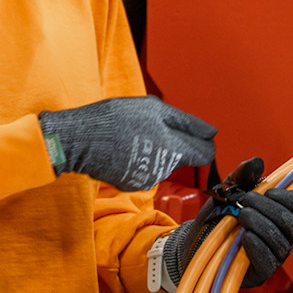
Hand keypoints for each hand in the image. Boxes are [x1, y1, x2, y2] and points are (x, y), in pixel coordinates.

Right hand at [38, 95, 215, 190]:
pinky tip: (126, 149)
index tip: (198, 136)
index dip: (204, 142)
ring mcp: (148, 178)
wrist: (81, 139)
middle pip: (183, 157)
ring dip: (157, 151)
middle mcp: (164, 168)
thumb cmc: (116, 118)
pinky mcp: (133, 184)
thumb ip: (186, 121)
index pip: (205, 153)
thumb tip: (211, 132)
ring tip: (135, 136)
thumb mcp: (153, 108)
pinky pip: (146, 170)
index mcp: (173, 147)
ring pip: (164, 163)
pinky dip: (140, 161)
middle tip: (155, 128)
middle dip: (177, 144)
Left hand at [164, 158, 292, 288]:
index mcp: (281, 217)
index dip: (291, 199)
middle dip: (268, 208)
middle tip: (246, 201)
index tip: (269, 191)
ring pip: (280, 242)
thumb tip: (257, 163)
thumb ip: (243, 175)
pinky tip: (244, 236)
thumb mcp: (228, 190)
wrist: (195, 239)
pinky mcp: (260, 273)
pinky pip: (268, 261)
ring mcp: (273, 257)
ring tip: (240, 215)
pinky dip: (257, 246)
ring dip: (259, 223)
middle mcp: (282, 238)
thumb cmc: (217, 216)